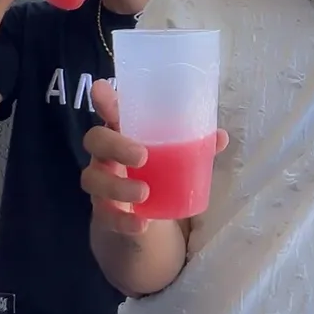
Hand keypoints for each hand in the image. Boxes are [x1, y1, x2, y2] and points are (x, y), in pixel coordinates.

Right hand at [81, 79, 228, 234]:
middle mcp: (105, 154)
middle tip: (141, 156)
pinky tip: (141, 224)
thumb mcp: (172, 155)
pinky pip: (105, 215)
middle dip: (115, 145)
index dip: (104, 100)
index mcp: (122, 132)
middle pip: (95, 140)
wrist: (137, 215)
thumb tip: (220, 137)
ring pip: (93, 179)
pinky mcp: (103, 211)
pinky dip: (123, 220)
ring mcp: (100, 182)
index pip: (109, 111)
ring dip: (117, 186)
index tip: (102, 89)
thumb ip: (193, 144)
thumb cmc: (154, 169)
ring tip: (144, 192)